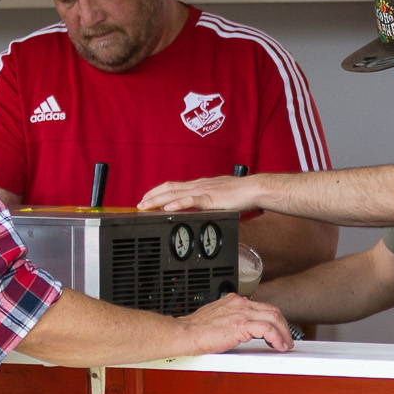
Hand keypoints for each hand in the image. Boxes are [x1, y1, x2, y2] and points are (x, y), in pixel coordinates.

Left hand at [141, 176, 258, 213]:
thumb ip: (207, 200)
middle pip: (169, 189)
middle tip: (139, 204)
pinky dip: (177, 204)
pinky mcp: (210, 199)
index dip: (158, 191)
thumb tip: (200, 207)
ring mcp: (203, 191)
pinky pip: (191, 201)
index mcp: (199, 185)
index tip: (147, 198)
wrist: (254, 189)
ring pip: (175, 194)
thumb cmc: (241, 193)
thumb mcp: (219, 195)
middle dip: (152, 196)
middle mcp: (198, 186)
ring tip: (145, 206)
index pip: (173, 186)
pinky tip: (168, 208)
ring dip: (157, 200)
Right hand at [175, 294, 294, 354]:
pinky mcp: (241, 325)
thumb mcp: (216, 319)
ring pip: (273, 318)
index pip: (261, 306)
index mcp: (234, 301)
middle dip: (283, 325)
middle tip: (286, 338)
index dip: (273, 319)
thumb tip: (240, 331)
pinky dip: (276, 337)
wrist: (184, 333)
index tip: (277, 330)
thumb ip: (230, 321)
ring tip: (285, 344)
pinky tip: (277, 346)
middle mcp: (239, 304)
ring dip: (283, 333)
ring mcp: (241, 313)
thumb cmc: (194, 330)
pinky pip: (267, 329)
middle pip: (272, 310)